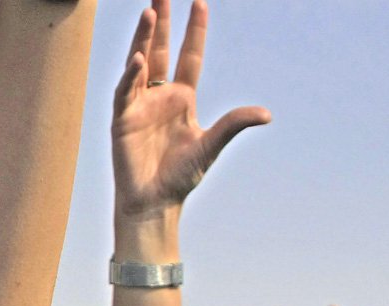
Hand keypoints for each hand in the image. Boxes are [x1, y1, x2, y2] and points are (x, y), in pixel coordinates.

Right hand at [112, 0, 270, 220]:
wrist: (154, 202)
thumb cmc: (181, 177)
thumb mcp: (211, 145)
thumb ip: (233, 124)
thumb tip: (266, 114)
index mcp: (183, 99)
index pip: (190, 56)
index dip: (195, 30)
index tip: (200, 2)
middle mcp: (160, 97)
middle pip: (161, 50)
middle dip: (160, 22)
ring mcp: (139, 107)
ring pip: (141, 64)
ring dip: (144, 39)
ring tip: (149, 11)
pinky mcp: (122, 120)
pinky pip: (126, 92)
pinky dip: (131, 75)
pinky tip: (138, 59)